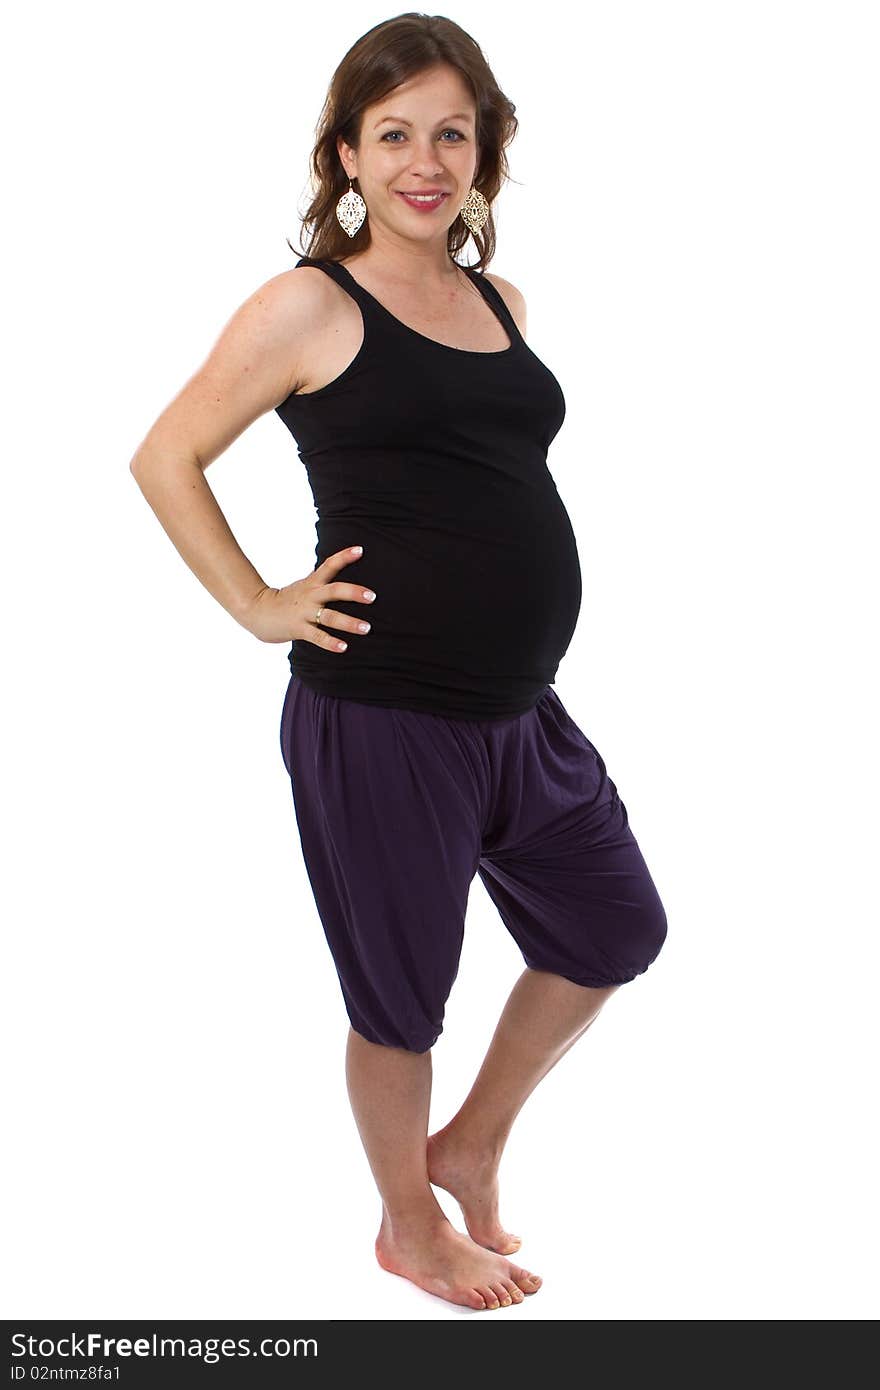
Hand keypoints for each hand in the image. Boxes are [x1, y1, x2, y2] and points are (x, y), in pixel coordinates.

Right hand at [243, 545, 375, 651]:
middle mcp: (310, 596)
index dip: (344, 556)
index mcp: (312, 584)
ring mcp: (304, 613)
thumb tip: (344, 578)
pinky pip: (317, 636)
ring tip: (367, 628)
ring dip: (349, 623)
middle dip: (353, 593)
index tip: (360, 550)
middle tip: (372, 596)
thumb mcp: (305, 586)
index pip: (329, 565)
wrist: (256, 611)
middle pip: (334, 590)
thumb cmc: (286, 600)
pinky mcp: (298, 629)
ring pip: (329, 617)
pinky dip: (330, 642)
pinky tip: (344, 647)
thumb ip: (323, 583)